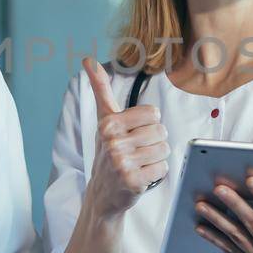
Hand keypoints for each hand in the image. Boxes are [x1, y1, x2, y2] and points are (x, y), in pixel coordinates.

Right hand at [81, 57, 169, 221]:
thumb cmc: (107, 152)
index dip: (148, 124)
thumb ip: (100, 89)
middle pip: (161, 131)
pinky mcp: (132, 180)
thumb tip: (88, 60)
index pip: (153, 113)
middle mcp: (113, 141)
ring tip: (139, 163)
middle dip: (154, 142)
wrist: (102, 193)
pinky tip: (141, 175)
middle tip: (137, 151)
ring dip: (156, 158)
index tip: (133, 133)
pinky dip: (156, 173)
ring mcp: (122, 162)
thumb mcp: (104, 120)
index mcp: (109, 123)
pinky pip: (163, 168)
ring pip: (164, 150)